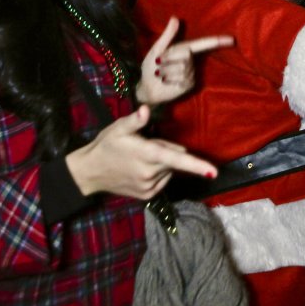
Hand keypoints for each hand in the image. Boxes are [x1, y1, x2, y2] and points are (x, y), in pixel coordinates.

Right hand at [66, 104, 216, 198]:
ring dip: (162, 162)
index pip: (177, 159)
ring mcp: (150, 187)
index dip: (197, 165)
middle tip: (145, 145)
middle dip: (166, 149)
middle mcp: (151, 173)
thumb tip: (146, 109)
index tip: (214, 172)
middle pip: (173, 158)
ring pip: (169, 170)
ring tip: (140, 157)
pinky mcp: (148, 195)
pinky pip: (163, 180)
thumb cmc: (106, 146)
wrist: (90, 172)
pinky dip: (158, 173)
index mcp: (147, 155)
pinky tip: (141, 168)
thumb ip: (135, 120)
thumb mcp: (118, 129)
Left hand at [135, 16, 233, 104]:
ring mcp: (191, 73)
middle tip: (158, 64)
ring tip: (160, 74)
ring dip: (167, 71)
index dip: (218, 41)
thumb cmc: (150, 66)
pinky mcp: (189, 84)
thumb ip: (167, 35)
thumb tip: (175, 18)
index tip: (232, 40)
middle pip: (186, 55)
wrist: (146, 86)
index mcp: (184, 49)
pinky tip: (166, 82)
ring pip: (182, 68)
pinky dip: (170, 80)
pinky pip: (182, 79)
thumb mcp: (157, 48)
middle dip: (168, 59)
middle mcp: (190, 60)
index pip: (204, 44)